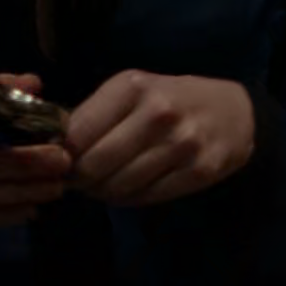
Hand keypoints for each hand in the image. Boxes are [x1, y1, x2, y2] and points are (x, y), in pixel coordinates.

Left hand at [65, 70, 254, 206]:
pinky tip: (129, 190)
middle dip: (80, 179)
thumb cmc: (171, 100)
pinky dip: (129, 199)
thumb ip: (94, 114)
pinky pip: (146, 197)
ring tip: (103, 185)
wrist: (234, 112)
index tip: (62, 162)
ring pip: (119, 186)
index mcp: (132, 87)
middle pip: (95, 165)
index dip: (62, 155)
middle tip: (80, 180)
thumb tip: (51, 147)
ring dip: (103, 192)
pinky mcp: (199, 171)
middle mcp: (157, 113)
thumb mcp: (132, 91)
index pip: (77, 134)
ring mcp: (181, 144)